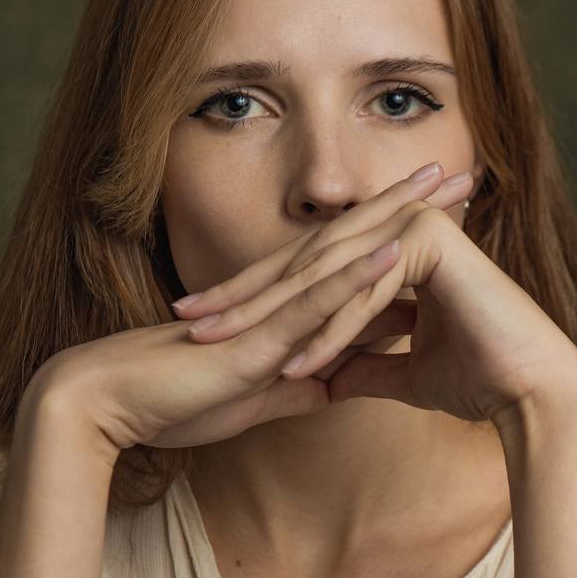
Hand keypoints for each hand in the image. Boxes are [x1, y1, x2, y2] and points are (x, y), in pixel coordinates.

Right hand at [31, 164, 469, 454]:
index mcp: (284, 312)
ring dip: (395, 219)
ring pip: (342, 255)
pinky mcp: (257, 335)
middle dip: (411, 208)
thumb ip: (294, 387)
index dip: (400, 236)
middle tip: (465, 171)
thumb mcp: (253, 400)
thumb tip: (334, 387)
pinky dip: (355, 276)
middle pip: (356, 242)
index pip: (353, 267)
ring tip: (444, 184)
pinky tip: (395, 248)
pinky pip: (312, 302)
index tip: (448, 214)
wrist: (111, 406)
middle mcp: (281, 298)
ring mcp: (270, 311)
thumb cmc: (171, 403)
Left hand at [174, 171, 576, 432]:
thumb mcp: (401, 376)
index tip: (205, 330)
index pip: (307, 276)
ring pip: (325, 278)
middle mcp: (398, 230)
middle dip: (243, 301)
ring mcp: (414, 230)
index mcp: (390, 250)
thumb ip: (362, 368)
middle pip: (304, 268)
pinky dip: (328, 334)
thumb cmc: (478, 381)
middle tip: (188, 323)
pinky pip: (364, 297)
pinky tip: (290, 365)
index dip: (252, 304)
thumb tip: (321, 379)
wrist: (533, 391)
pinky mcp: (429, 246)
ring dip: (270, 315)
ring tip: (220, 343)